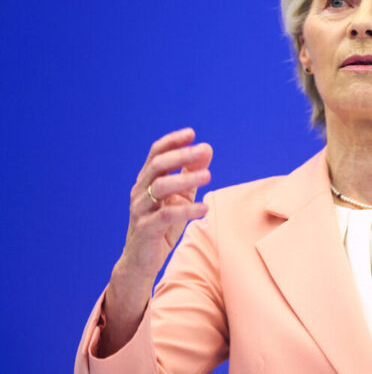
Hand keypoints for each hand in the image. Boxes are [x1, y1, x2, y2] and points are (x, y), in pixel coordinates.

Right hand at [118, 127, 212, 281]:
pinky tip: (204, 208)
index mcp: (146, 181)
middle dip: (180, 155)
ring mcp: (140, 210)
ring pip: (160, 187)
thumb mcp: (180, 197)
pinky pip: (166, 215)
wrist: (141, 261)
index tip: (191, 133)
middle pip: (157, 166)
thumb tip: (206, 149)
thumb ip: (191, 174)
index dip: (172, 141)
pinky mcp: (145, 229)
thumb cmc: (162, 225)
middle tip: (203, 150)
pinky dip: (187, 210)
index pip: (155, 154)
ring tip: (208, 176)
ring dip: (185, 179)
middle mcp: (140, 192)